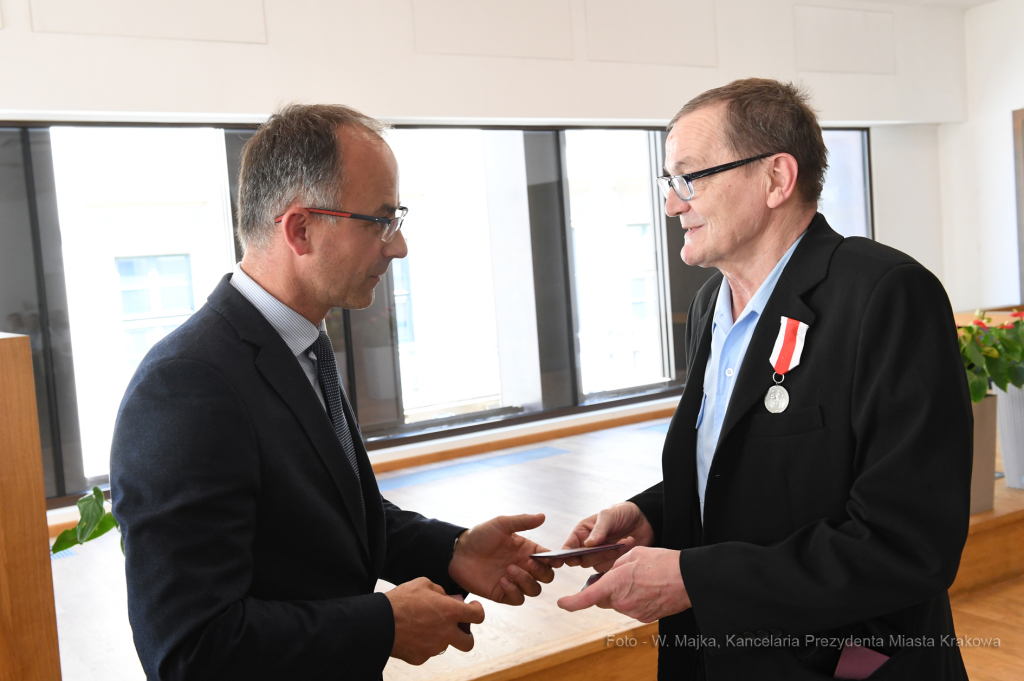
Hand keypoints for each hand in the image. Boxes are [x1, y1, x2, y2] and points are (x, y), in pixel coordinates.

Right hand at [386, 577, 484, 664]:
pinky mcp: (421, 658)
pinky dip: (423, 645)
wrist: (379, 622)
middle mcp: (446, 633)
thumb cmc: (400, 601)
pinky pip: (427, 652)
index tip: (473, 609)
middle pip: (468, 643)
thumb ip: (440, 592)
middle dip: (466, 636)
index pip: (478, 615)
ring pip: (444, 646)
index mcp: (450, 612)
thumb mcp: (423, 584)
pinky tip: (412, 635)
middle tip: (457, 629)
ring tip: (423, 626)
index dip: (478, 611)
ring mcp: (434, 648)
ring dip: (439, 638)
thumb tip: (445, 598)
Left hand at [448, 513, 554, 604]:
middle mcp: (524, 566)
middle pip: (546, 577)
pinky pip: (518, 599)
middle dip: (541, 572)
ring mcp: (514, 581)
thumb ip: (522, 521)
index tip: (553, 559)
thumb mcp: (501, 524)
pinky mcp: (502, 594)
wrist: (458, 552)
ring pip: (534, 590)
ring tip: (509, 570)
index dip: (555, 561)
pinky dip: (514, 591)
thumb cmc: (480, 536)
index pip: (549, 559)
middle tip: (527, 562)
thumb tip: (542, 516)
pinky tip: (502, 580)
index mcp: (527, 550)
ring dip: (526, 581)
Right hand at [552, 502, 654, 571]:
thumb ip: (599, 529)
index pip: (568, 547)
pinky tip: (628, 543)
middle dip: (596, 554)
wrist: (644, 520)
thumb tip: (587, 544)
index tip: (568, 558)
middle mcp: (588, 546)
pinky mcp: (612, 562)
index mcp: (582, 532)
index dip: (564, 555)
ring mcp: (600, 556)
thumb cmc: (622, 513)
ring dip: (611, 554)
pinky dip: (620, 557)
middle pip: (582, 560)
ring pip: (596, 565)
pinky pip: (611, 568)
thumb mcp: (608, 515)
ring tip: (625, 540)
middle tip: (611, 544)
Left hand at [556, 547, 690, 622]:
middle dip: (605, 588)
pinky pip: (631, 608)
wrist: (688, 579)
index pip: (587, 598)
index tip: (563, 603)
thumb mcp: (633, 554)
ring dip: (621, 593)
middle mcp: (622, 601)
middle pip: (602, 598)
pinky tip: (647, 588)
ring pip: (617, 603)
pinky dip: (634, 599)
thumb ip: (615, 565)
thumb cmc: (662, 562)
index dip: (572, 602)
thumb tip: (609, 574)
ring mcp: (633, 612)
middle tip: (619, 575)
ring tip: (640, 579)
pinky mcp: (644, 617)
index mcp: (615, 583)